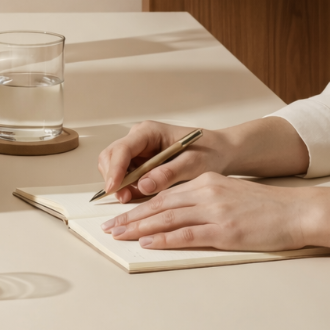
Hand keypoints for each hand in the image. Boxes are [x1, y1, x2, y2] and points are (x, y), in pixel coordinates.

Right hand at [97, 121, 230, 202]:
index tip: (113, 188)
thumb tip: (143, 185)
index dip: (115, 169)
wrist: (219, 152)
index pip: (122, 148)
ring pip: (113, 166)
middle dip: (112, 177)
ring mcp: (138, 150)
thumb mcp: (192, 165)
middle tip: (122, 198)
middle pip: (111, 156)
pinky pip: (124, 174)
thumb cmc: (208, 153)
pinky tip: (135, 195)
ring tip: (128, 198)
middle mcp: (138, 138)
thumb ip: (167, 173)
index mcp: (149, 132)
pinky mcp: (140, 162)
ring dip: (117, 183)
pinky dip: (125, 186)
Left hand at [101, 173, 315, 251]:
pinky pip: (187, 234)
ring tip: (120, 234)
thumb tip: (177, 215)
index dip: (139, 205)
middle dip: (131, 216)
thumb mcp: (228, 194)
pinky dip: (164, 238)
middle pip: (159, 205)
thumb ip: (202, 201)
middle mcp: (205, 193)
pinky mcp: (224, 231)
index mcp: (205, 182)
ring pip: (168, 218)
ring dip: (140, 227)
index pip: (163, 194)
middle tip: (109, 226)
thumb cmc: (263, 207)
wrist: (294, 211)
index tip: (120, 214)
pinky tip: (148, 242)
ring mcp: (214, 212)